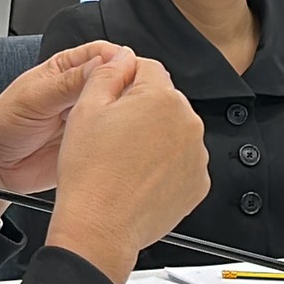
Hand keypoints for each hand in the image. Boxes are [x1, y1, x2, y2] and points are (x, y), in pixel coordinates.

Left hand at [0, 41, 127, 224]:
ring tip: (124, 118)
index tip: (129, 69)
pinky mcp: (91, 142)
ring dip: (124, 112)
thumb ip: (69, 81)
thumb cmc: (1, 126)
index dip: (118, 59)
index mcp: (64, 69)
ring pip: (117, 108)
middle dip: (126, 86)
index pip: (101, 53)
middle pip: (115, 80)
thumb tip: (105, 64)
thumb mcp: (34, 97)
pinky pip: (113, 136)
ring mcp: (87, 117)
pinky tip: (120, 138)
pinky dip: (120, 137)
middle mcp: (79, 91)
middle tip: (131, 96)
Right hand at [45, 49, 208, 283]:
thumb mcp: (86, 108)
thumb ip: (107, 72)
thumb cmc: (89, 174)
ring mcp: (197, 155)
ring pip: (173, 132)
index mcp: (161, 98)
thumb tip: (121, 56)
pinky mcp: (198, 183)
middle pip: (163, 101)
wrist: (100, 227)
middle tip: (111, 135)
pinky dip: (164, 167)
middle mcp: (188, 123)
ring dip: (154, 138)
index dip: (124, 80)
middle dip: (141, 110)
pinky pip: (181, 162)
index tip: (112, 99)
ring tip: (123, 160)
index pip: (148, 68)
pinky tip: (138, 177)